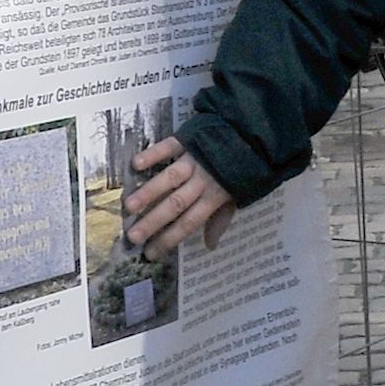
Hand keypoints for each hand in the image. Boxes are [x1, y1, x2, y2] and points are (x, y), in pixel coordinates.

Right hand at [126, 137, 237, 254]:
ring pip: (170, 178)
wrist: (254, 133)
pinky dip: (154, 154)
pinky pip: (169, 147)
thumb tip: (210, 246)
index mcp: (215, 197)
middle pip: (176, 204)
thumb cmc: (244, 168)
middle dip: (153, 221)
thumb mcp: (239, 196)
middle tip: (132, 236)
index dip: (170, 238)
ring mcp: (194, 159)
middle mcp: (202, 180)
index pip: (190, 222)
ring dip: (149, 192)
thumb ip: (221, 219)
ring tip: (129, 206)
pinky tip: (136, 164)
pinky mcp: (188, 139)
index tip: (149, 253)